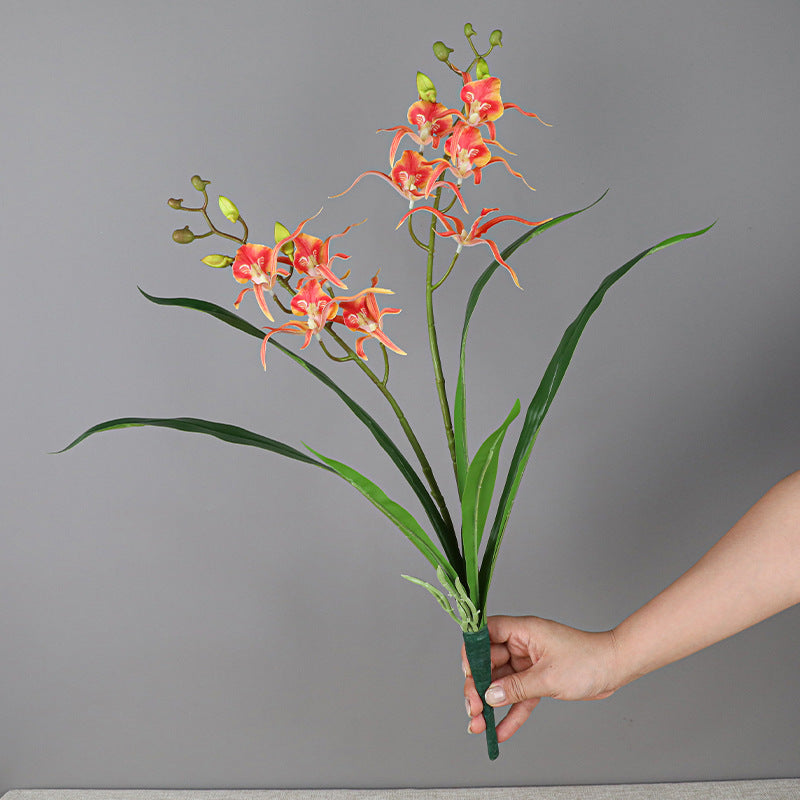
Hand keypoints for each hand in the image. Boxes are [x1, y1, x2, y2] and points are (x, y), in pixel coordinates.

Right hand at [462, 615, 619, 741]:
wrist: (615, 668)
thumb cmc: (587, 660)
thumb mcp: (548, 676)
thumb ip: (516, 688)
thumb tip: (489, 695)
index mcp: (523, 631)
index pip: (487, 632)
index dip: (473, 650)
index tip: (467, 672)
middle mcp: (522, 644)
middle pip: (490, 662)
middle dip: (478, 686)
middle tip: (472, 708)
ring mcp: (529, 663)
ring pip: (501, 683)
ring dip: (490, 704)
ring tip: (478, 725)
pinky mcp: (538, 680)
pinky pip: (519, 697)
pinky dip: (510, 714)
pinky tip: (500, 731)